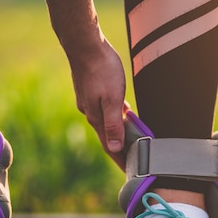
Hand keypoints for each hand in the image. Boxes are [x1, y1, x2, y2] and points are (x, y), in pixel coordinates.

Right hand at [67, 38, 128, 169]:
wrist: (84, 45)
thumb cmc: (101, 69)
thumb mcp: (112, 98)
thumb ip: (113, 124)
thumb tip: (113, 148)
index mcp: (96, 117)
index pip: (109, 146)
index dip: (120, 159)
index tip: (130, 172)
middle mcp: (91, 112)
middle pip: (108, 136)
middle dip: (120, 149)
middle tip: (133, 159)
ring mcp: (89, 101)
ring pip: (106, 121)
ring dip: (117, 131)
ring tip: (130, 140)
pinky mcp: (91, 91)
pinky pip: (105, 108)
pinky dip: (115, 115)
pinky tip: (122, 112)